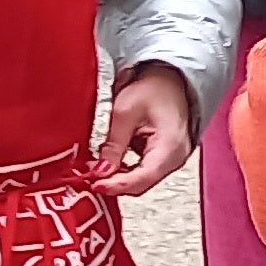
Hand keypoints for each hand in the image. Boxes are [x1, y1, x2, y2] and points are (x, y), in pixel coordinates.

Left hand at [93, 63, 197, 195]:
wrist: (170, 80)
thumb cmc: (155, 89)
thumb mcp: (125, 112)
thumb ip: (113, 145)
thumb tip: (101, 171)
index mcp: (171, 145)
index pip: (143, 177)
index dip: (117, 185)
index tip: (96, 185)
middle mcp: (176, 158)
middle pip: (142, 184)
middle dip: (115, 184)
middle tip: (90, 179)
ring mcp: (171, 161)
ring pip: (141, 181)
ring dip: (118, 179)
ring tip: (96, 171)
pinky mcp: (163, 160)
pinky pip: (142, 174)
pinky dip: (124, 173)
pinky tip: (109, 166)